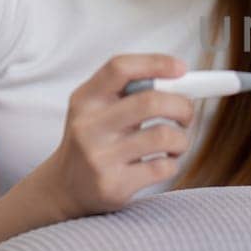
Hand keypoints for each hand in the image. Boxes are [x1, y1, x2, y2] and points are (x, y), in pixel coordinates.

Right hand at [46, 53, 196, 218]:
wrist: (64, 187)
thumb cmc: (94, 139)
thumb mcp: (96, 109)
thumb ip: (129, 91)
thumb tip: (180, 78)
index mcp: (85, 99)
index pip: (120, 68)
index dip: (156, 63)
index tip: (181, 68)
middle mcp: (89, 126)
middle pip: (151, 102)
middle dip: (182, 106)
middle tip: (186, 115)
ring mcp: (100, 158)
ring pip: (163, 136)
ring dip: (181, 139)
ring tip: (176, 143)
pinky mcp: (114, 185)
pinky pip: (162, 167)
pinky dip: (173, 163)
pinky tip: (164, 162)